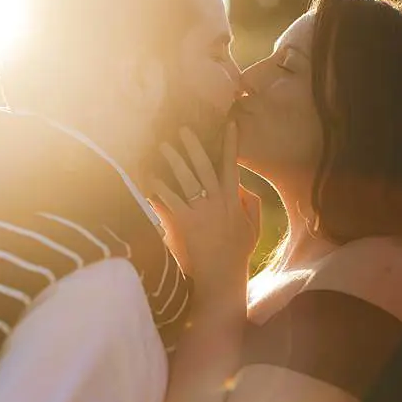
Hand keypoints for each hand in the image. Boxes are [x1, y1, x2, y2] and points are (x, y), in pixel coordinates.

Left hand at [150, 123, 259, 297]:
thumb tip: (244, 187)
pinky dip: (158, 187)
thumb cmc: (236, 254)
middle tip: (182, 129)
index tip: (230, 125)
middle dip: (194, 146)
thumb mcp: (253, 228)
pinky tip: (148, 176)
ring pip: (186, 178)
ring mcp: (200, 210)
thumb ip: (250, 205)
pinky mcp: (184, 222)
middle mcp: (217, 201)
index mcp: (233, 199)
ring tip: (163, 146)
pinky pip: (168, 199)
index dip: (231, 144)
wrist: (221, 276)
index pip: (232, 165)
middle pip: (204, 166)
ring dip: (174, 160)